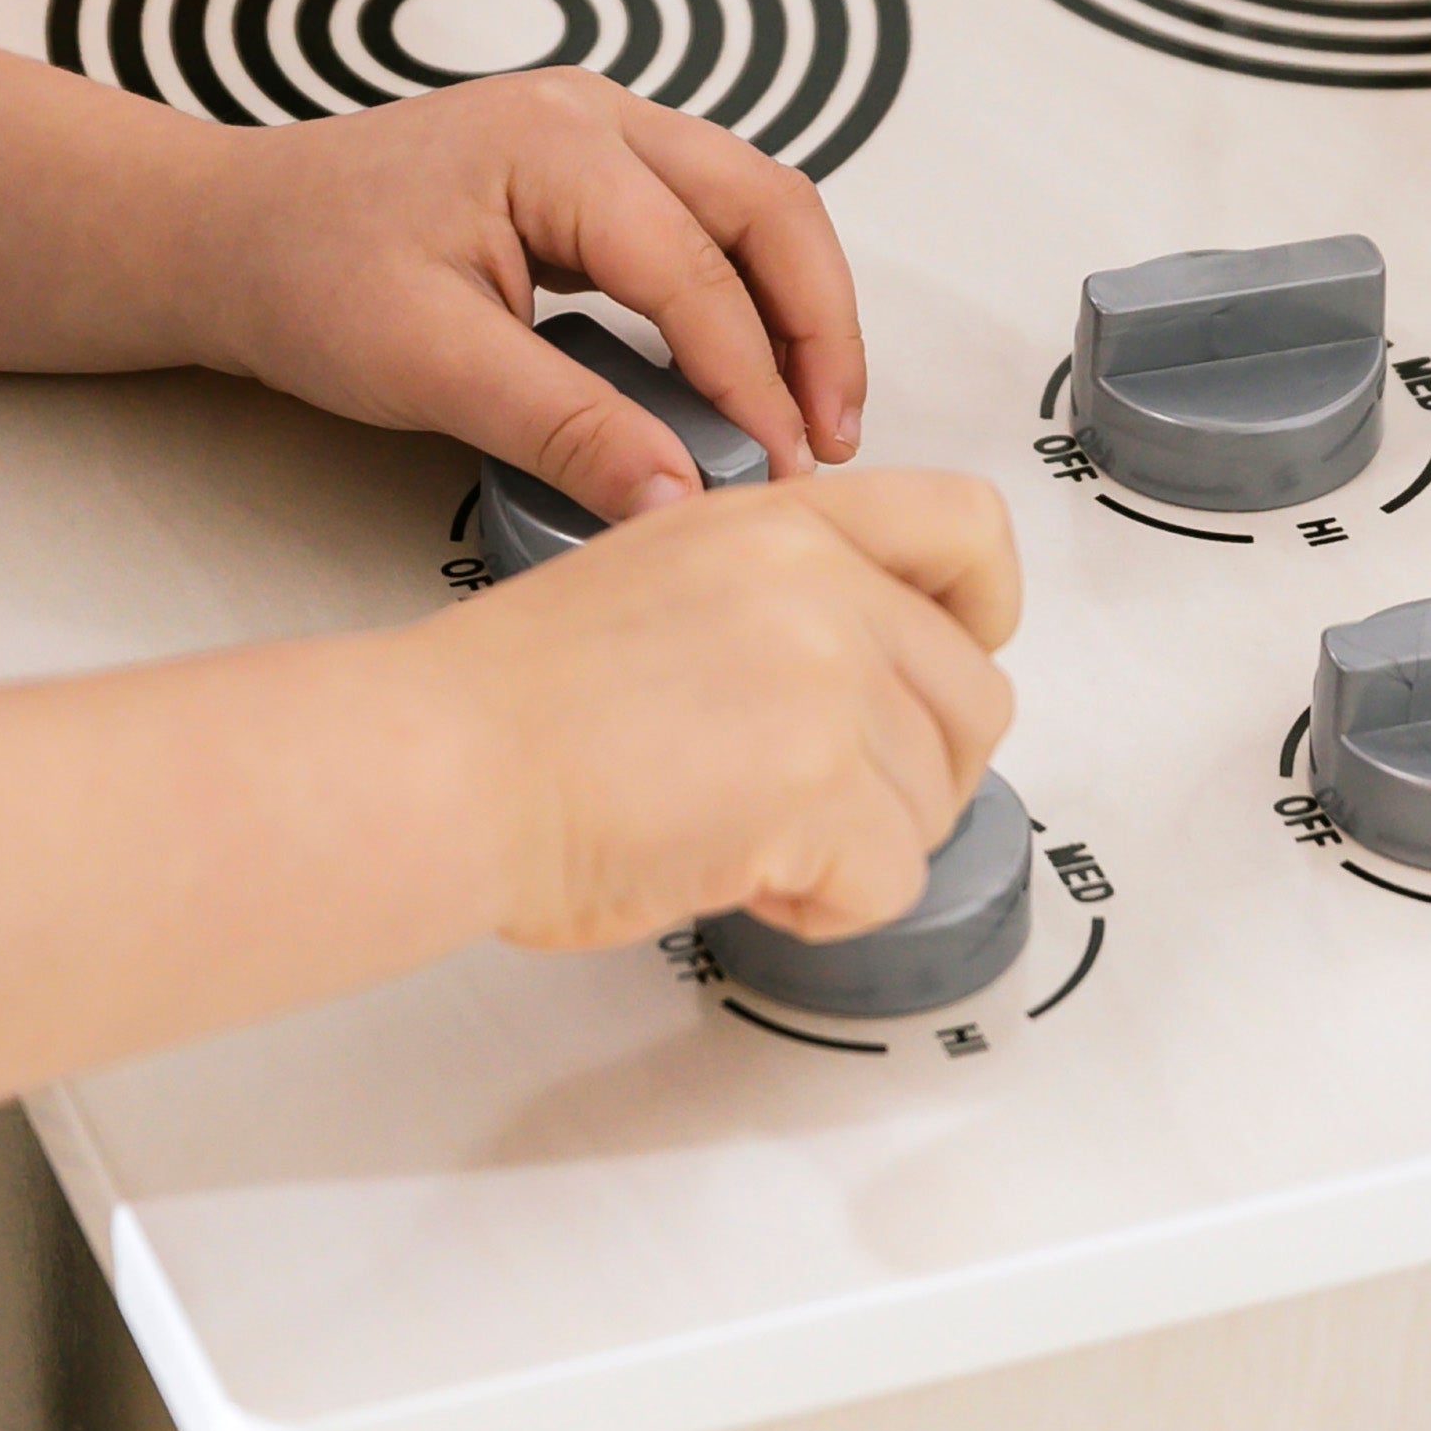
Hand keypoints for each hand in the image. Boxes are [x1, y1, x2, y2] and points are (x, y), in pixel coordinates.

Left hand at [192, 70, 867, 520]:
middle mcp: (596, 113)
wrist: (229, 232)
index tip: (776, 472)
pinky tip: (747, 364)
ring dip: (796, 301)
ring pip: (752, 199)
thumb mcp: (427, 365)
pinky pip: (708, 213)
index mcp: (556, 143)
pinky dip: (748, 287)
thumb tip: (675, 498)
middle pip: (767, 202)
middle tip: (832, 434)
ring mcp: (598, 129)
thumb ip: (563, 427)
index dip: (750, 379)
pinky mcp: (591, 166)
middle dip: (818, 321)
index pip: (695, 270)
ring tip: (810, 409)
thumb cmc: (303, 274)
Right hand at [439, 470, 1020, 952]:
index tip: (957, 658)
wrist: (445, 762)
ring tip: (743, 834)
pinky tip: (740, 876)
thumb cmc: (517, 698)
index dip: (985, 610)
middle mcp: (822, 585)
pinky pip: (893, 878)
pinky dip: (828, 906)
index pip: (968, 526)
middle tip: (820, 806)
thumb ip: (786, 597)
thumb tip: (872, 678)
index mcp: (784, 524)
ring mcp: (829, 680)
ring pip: (934, 801)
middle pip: (975, 696)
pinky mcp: (821, 783)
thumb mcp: (670, 575)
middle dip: (915, 774)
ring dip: (856, 846)